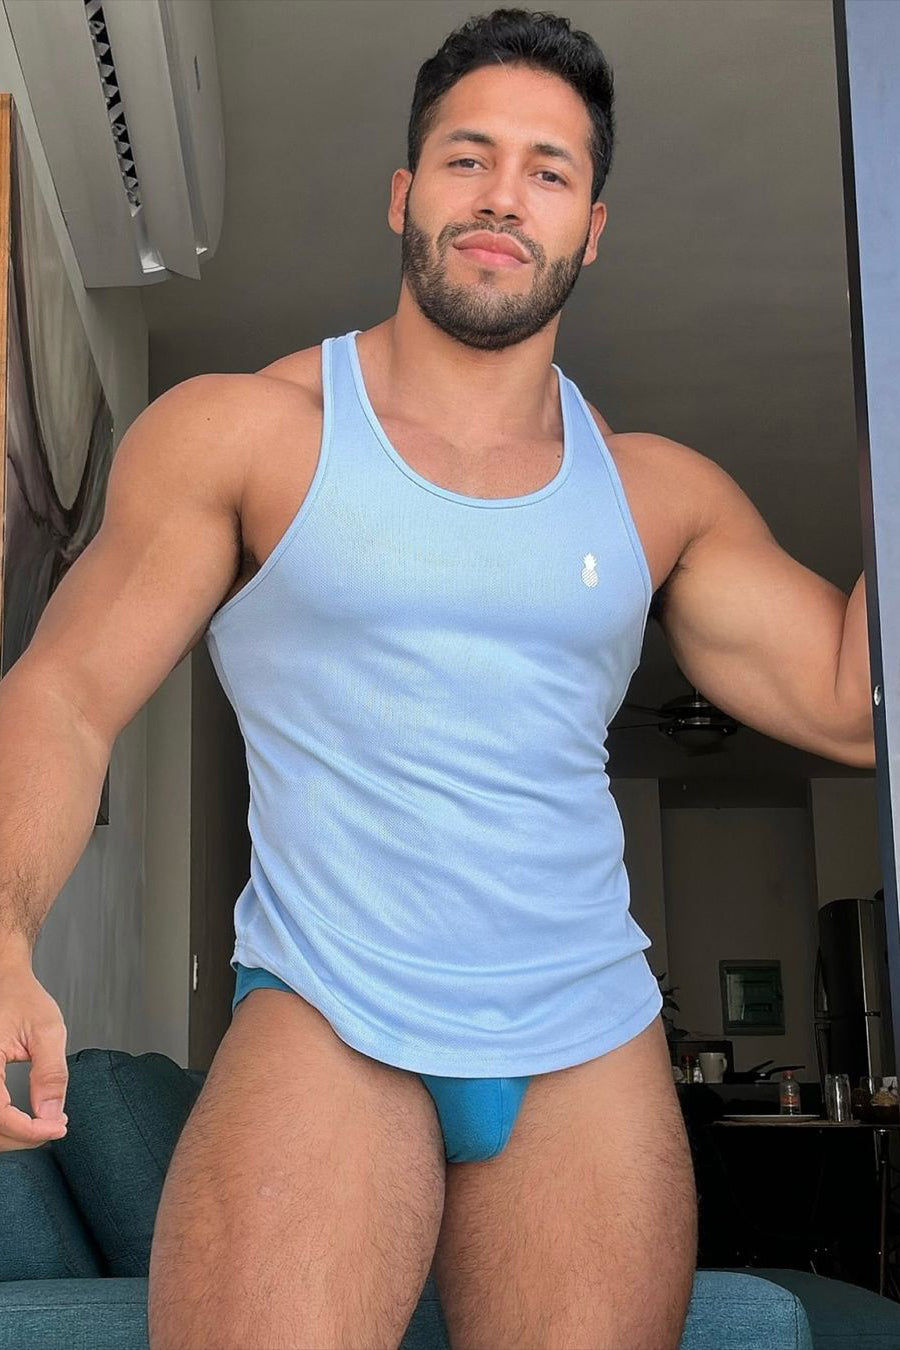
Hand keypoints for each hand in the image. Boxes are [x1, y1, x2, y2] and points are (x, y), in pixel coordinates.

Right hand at [0, 960, 68, 1150]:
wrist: (4, 981)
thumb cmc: (21, 998)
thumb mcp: (46, 1030)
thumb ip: (50, 1073)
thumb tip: (51, 1114)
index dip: (28, 1130)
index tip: (58, 1128)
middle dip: (23, 1136)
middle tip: (56, 1127)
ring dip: (12, 1135)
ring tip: (45, 1124)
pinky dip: (4, 1125)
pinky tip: (25, 1119)